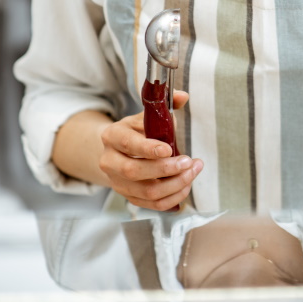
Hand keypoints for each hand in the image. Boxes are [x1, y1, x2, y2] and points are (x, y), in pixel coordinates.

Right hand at [98, 90, 202, 210]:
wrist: (117, 150)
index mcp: (113, 136)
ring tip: (193, 172)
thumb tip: (183, 96)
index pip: (128, 144)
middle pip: (134, 172)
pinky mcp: (128, 196)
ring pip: (145, 192)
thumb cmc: (137, 130)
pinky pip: (151, 205)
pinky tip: (186, 185)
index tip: (169, 149)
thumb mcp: (146, 115)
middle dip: (166, 169)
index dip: (148, 148)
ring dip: (174, 185)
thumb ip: (166, 104)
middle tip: (189, 162)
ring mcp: (117, 182)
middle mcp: (109, 161)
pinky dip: (172, 198)